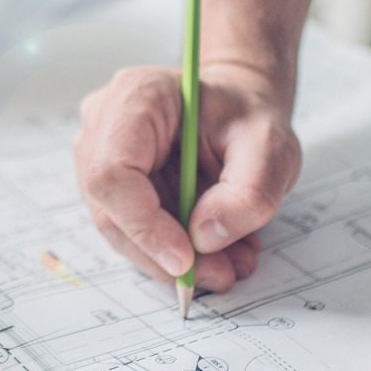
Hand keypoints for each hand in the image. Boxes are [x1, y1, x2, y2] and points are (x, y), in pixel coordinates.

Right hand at [74, 62, 299, 295]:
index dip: (144, 224)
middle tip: (219, 273)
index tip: (187, 258)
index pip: (112, 172)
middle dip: (163, 254)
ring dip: (172, 258)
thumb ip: (249, 191)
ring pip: (119, 228)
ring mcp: (99, 155)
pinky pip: (132, 231)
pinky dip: (172, 251)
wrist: (238, 112)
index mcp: (136, 96)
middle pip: (111, 209)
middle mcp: (104, 124)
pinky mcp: (112, 186)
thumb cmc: (247, 117)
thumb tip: (205, 238)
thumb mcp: (271, 146)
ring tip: (228, 262)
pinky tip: (214, 251)